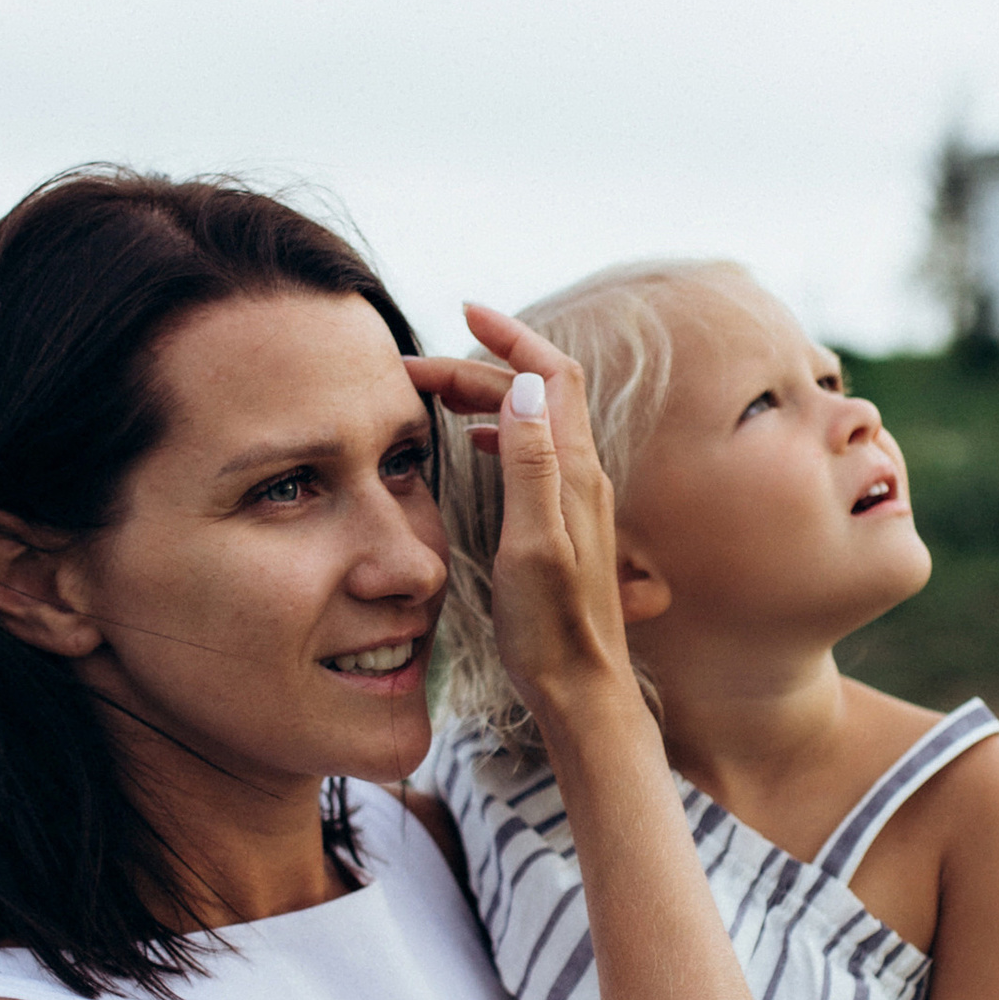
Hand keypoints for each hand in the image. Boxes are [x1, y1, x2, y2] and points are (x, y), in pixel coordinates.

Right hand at [403, 311, 632, 736]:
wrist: (582, 689)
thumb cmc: (552, 628)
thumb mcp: (532, 544)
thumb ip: (529, 464)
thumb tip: (525, 386)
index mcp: (572, 472)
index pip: (552, 374)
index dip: (513, 335)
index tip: (466, 310)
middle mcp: (581, 477)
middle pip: (537, 392)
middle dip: (481, 365)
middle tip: (416, 370)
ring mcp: (576, 500)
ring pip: (533, 420)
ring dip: (489, 395)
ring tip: (436, 394)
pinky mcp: (565, 523)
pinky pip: (533, 454)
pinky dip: (500, 431)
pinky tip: (476, 443)